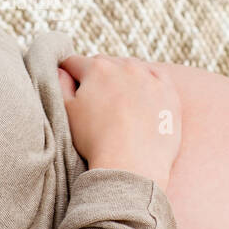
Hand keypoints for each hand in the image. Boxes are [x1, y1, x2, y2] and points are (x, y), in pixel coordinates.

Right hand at [59, 54, 181, 193]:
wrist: (131, 165)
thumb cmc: (95, 141)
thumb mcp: (67, 111)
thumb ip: (60, 83)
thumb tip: (61, 70)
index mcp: (97, 68)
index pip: (74, 63)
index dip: (68, 76)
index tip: (71, 89)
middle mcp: (124, 66)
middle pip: (104, 64)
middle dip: (97, 78)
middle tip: (95, 102)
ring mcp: (149, 77)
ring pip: (130, 69)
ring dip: (123, 79)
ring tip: (119, 104)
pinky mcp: (168, 92)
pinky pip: (156, 77)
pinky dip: (148, 82)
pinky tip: (142, 96)